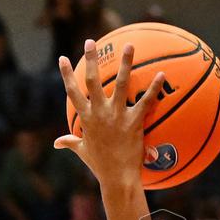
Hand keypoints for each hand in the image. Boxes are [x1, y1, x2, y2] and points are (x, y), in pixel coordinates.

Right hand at [54, 40, 165, 188]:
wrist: (117, 178)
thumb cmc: (100, 166)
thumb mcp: (82, 152)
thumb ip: (70, 142)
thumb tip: (57, 142)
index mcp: (86, 118)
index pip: (72, 92)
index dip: (65, 74)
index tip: (62, 58)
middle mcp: (99, 113)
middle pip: (92, 80)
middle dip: (90, 59)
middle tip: (91, 41)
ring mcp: (117, 116)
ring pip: (120, 83)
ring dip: (125, 63)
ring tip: (129, 45)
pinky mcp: (134, 122)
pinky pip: (146, 102)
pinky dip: (154, 88)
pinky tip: (162, 74)